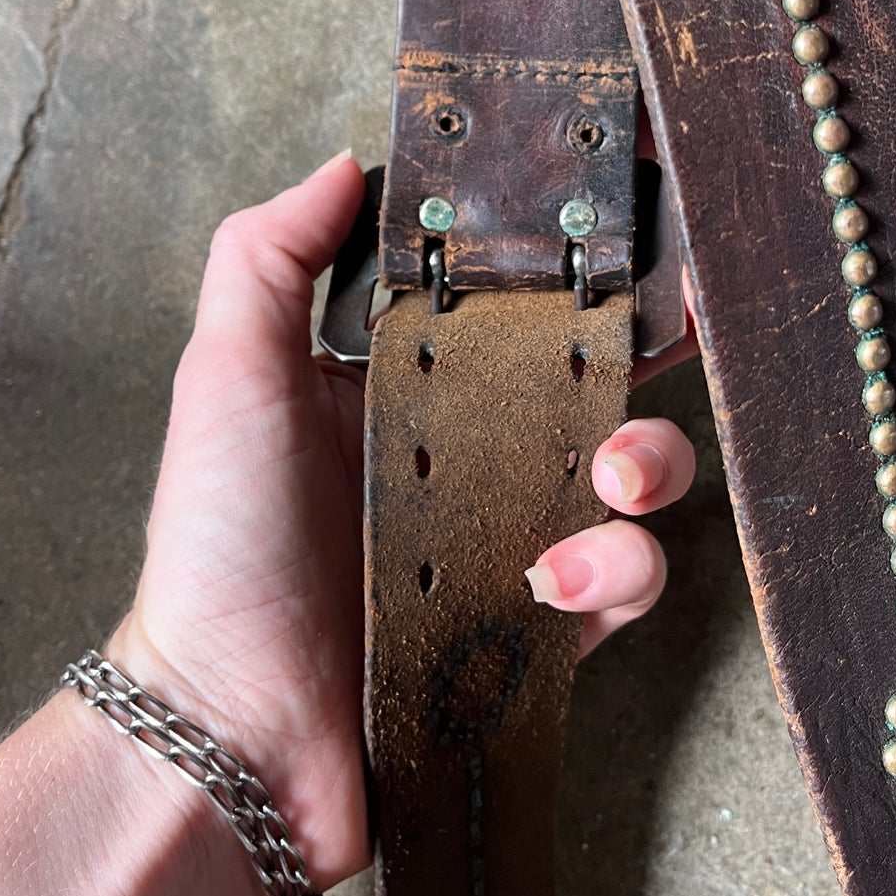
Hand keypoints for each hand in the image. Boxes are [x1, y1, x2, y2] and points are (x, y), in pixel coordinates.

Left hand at [110, 152, 695, 894]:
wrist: (231, 732)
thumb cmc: (218, 551)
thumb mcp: (226, 377)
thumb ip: (270, 258)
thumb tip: (343, 163)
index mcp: (403, 382)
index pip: (510, 302)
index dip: (575, 261)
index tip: (633, 220)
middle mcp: (468, 452)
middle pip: (597, 377)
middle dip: (651, 349)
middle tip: (677, 334)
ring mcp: (509, 539)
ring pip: (633, 476)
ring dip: (649, 460)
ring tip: (609, 478)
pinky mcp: (539, 630)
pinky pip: (625, 583)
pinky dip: (616, 571)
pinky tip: (552, 580)